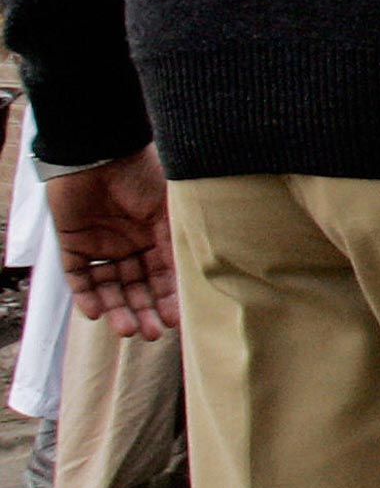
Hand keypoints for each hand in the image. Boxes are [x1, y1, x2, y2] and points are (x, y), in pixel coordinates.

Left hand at [45, 147, 177, 338]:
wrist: (97, 154)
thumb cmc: (139, 175)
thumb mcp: (167, 209)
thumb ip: (176, 239)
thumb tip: (197, 272)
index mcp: (156, 233)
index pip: (164, 273)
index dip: (169, 296)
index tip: (177, 319)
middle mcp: (130, 242)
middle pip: (138, 285)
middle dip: (145, 310)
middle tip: (152, 333)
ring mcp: (101, 245)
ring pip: (111, 287)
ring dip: (119, 309)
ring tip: (127, 330)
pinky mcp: (73, 245)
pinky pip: (80, 278)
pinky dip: (87, 296)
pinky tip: (96, 313)